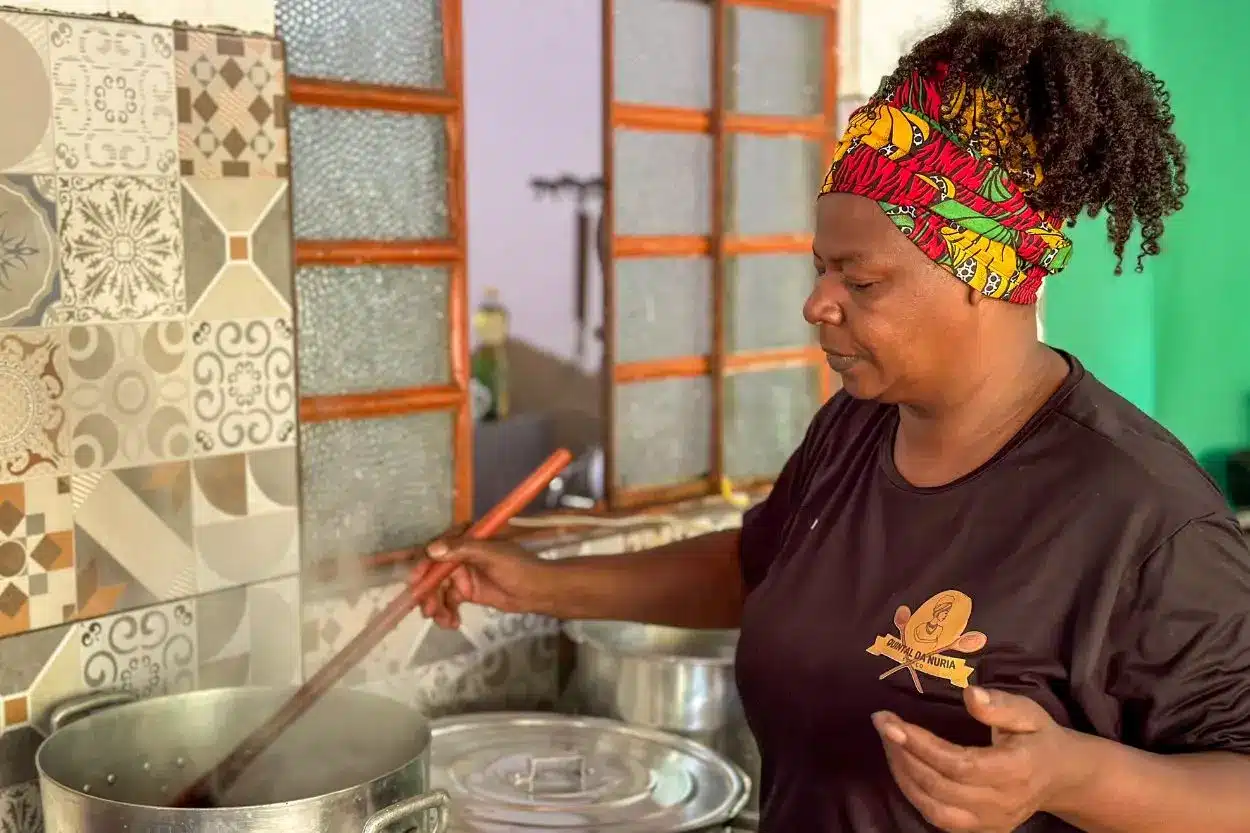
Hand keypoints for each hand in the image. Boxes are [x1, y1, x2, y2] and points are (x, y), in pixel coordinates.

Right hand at [409, 526, 551, 628]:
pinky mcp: (466, 591)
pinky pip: (448, 602)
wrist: (538, 591)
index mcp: (465, 538)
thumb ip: (462, 550)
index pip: (437, 549)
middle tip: (428, 611)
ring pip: (439, 590)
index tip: (416, 582)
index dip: (423, 565)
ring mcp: (462, 574)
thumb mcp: (491, 555)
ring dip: (437, 606)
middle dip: (429, 593)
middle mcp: (459, 554)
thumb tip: (432, 549)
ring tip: (444, 621)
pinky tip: (452, 623)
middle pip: (434, 573)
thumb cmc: (518, 567)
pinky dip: (447, 613)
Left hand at [872, 686, 1090, 832]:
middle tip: (882, 725)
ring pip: (934, 808)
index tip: (890, 722)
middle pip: (939, 786)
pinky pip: (939, 819)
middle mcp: (1001, 802)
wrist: (1060, 777)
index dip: (919, 745)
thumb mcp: (1028, 712)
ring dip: (903, 775)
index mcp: (1014, 770)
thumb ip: (999, 705)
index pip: (957, 763)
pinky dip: (915, 795)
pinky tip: (903, 768)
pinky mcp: (981, 830)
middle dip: (903, 754)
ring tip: (889, 744)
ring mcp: (990, 822)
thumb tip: (969, 694)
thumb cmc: (1038, 737)